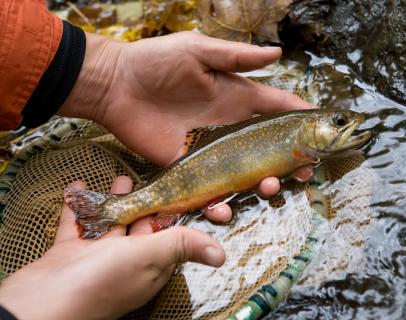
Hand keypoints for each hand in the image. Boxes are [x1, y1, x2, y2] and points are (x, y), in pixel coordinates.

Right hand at [0, 177, 224, 319]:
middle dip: (143, 205)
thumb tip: (220, 255)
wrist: (42, 302)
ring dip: (113, 203)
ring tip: (119, 180)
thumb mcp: (149, 256)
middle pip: (138, 230)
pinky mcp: (67, 255)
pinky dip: (79, 207)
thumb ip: (181, 246)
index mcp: (149, 266)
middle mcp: (124, 264)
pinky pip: (76, 225)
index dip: (172, 217)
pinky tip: (78, 188)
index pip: (168, 239)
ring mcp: (94, 260)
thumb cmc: (99, 281)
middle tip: (146, 181)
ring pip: (109, 226)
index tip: (177, 194)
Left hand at [58, 32, 313, 219]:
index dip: (301, 119)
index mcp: (236, 98)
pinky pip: (207, 189)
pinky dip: (218, 203)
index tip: (321, 132)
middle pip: (267, 148)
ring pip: (244, 173)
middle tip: (302, 173)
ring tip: (268, 187)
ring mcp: (209, 150)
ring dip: (261, 184)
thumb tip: (278, 53)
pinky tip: (224, 207)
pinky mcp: (185, 168)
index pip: (276, 109)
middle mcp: (228, 126)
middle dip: (289, 162)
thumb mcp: (199, 51)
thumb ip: (237, 57)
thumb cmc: (156, 61)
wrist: (115, 85)